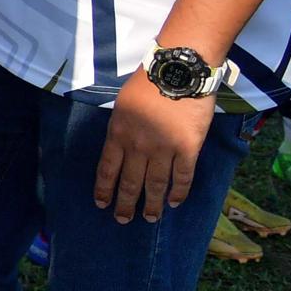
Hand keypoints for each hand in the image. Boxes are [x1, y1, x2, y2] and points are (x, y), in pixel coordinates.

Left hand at [94, 68, 216, 222]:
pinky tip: (174, 202)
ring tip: (149, 218)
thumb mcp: (123, 105)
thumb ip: (121, 128)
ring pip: (155, 184)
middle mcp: (138, 146)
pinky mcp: (188, 148)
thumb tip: (119, 148)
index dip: (105, 189)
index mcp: (118, 134)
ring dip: (151, 204)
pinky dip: (178, 192)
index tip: (102, 204)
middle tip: (123, 219)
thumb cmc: (149, 82)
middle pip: (130, 182)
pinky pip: (183, 176)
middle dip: (125, 203)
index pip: (107, 169)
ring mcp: (163, 149)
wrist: (179, 70)